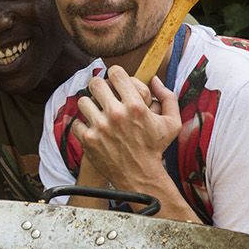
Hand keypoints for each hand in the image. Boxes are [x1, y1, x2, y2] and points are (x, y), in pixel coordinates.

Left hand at [75, 68, 180, 194]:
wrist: (139, 175)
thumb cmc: (155, 148)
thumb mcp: (172, 123)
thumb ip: (167, 97)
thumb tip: (155, 79)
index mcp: (136, 106)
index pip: (115, 73)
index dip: (115, 75)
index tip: (115, 82)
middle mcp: (116, 114)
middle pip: (95, 83)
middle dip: (99, 86)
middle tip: (102, 94)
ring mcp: (100, 127)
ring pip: (83, 101)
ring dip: (90, 105)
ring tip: (97, 112)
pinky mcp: (88, 140)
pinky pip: (77, 122)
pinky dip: (83, 125)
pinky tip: (93, 129)